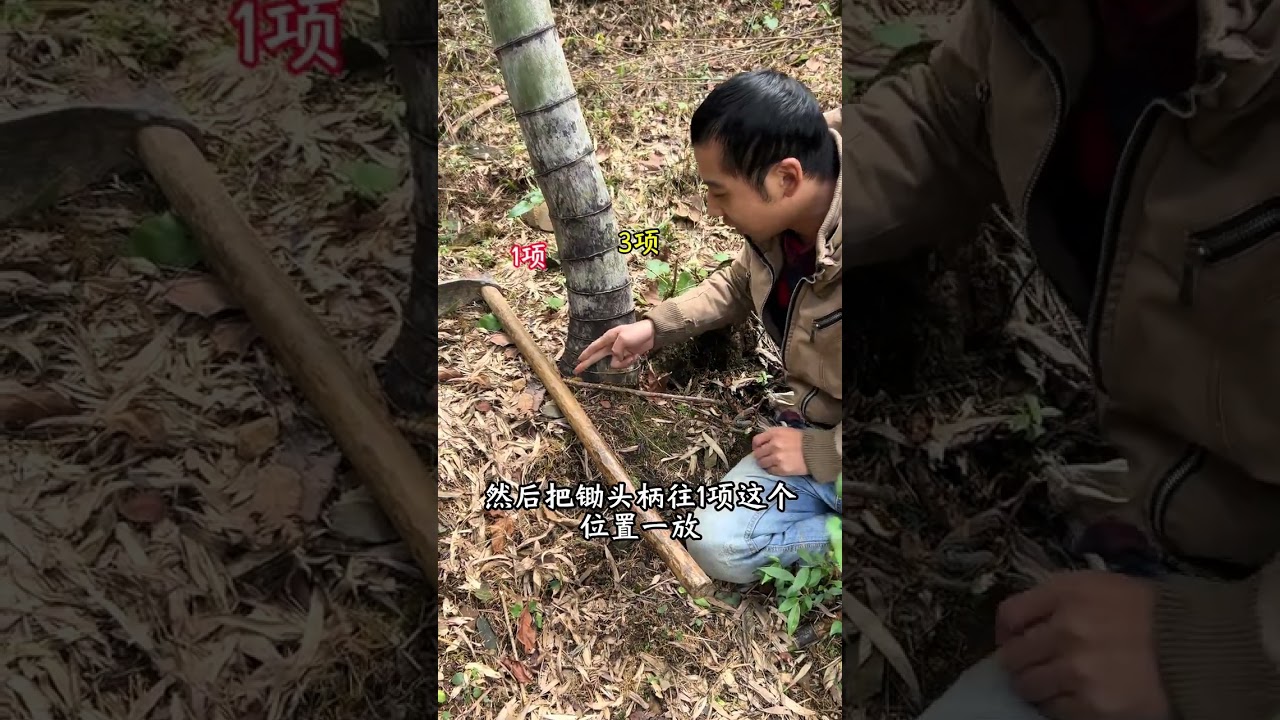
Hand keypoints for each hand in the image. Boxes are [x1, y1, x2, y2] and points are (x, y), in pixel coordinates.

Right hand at [573, 320, 655, 374]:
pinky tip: (635, 356)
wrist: (652, 334)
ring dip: (622, 362)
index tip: (578, 360)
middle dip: (587, 363)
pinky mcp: (626, 356)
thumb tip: (614, 358)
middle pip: (596, 356)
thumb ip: (616, 349)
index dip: (586, 354)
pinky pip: (623, 364)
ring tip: (631, 355)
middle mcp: (611, 345)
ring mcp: (619, 351)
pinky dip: (629, 362)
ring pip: (614, 363)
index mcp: (609, 338)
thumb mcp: (624, 338)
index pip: (594, 347)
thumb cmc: (637, 332)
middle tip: (577, 370)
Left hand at [752, 427, 807, 475]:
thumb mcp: (786, 431)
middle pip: (757, 453)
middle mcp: (773, 445)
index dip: (756, 446)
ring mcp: (777, 458)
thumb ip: (773, 436)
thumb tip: (763, 444)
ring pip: (762, 463)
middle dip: (760, 456)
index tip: (758, 449)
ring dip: (764, 464)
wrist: (817, 451)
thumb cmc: (803, 440)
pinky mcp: (782, 469)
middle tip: (764, 457)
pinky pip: (770, 471)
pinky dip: (771, 470)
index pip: (756, 441)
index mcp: (774, 433)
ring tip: (770, 463)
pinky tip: (777, 467)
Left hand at [995, 571, 1170, 719]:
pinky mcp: (1093, 706)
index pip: (1009, 615)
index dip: (1006, 632)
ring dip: (1038, 687)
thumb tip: (1018, 625)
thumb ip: (1056, 599)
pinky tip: (1078, 697)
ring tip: (1058, 684)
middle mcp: (1066, 629)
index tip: (1013, 640)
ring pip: (1028, 687)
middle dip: (1021, 663)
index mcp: (1065, 593)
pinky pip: (1054, 711)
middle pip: (1012, 655)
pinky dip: (1059, 707)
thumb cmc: (1147, 613)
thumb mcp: (1098, 586)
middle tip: (1035, 666)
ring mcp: (1078, 670)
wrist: (1196, 648)